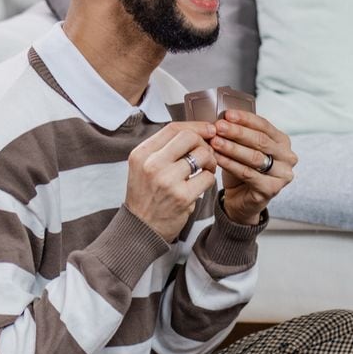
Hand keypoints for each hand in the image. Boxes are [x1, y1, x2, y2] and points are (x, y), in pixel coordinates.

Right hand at [125, 122, 217, 242]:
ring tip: (206, 170)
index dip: (196, 126)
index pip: (173, 128)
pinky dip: (210, 179)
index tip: (209, 129)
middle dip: (204, 143)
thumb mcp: (144, 167)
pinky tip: (201, 185)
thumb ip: (164, 150)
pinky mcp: (182, 197)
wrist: (142, 227)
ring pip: (202, 156)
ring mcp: (167, 180)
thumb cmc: (147, 195)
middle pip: (189, 138)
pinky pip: (208, 178)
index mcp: (142, 153)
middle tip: (207, 154)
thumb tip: (195, 132)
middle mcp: (152, 164)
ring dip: (211, 162)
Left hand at [210, 109, 296, 224]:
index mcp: (283, 142)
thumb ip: (240, 134)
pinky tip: (217, 158)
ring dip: (232, 148)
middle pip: (261, 141)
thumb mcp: (244, 148)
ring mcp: (282, 175)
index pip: (265, 126)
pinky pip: (248, 173)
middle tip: (219, 127)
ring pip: (255, 157)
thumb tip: (223, 119)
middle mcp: (287, 158)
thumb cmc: (243, 170)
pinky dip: (230, 164)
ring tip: (215, 141)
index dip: (245, 119)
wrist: (242, 199)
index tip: (227, 115)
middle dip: (237, 132)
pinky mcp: (272, 189)